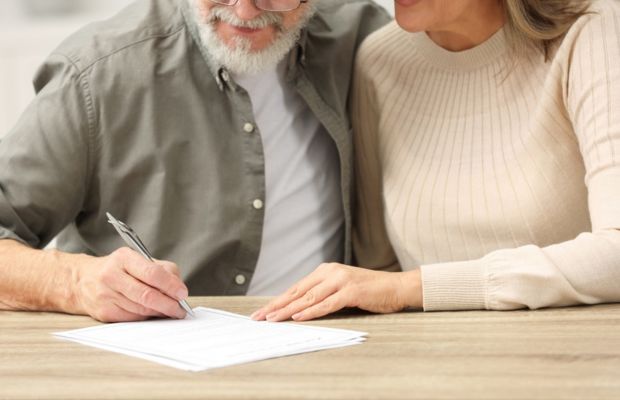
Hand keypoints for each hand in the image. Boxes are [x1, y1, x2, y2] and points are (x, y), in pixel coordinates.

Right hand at [75, 247, 188, 321]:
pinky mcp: (104, 312)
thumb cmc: (118, 269)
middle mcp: (112, 275)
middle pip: (147, 295)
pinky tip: (153, 313)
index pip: (152, 273)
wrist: (82, 281)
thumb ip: (162, 270)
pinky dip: (147, 317)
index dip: (170, 286)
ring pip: (141, 310)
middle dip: (168, 304)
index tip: (182, 293)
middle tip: (180, 309)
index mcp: (124, 258)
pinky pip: (133, 318)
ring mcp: (106, 295)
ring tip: (170, 311)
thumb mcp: (138, 260)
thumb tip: (178, 288)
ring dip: (160, 312)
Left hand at [251, 263, 422, 321]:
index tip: (263, 311)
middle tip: (260, 317)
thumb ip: (323, 293)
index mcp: (326, 270)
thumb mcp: (341, 288)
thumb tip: (298, 308)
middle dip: (277, 305)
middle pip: (298, 292)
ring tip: (273, 319)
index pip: (297, 287)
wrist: (396, 287)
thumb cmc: (369, 291)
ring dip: (289, 310)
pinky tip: (298, 316)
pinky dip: (311, 311)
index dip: (278, 300)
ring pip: (309, 298)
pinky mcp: (352, 292)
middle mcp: (331, 272)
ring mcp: (341, 281)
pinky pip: (327, 303)